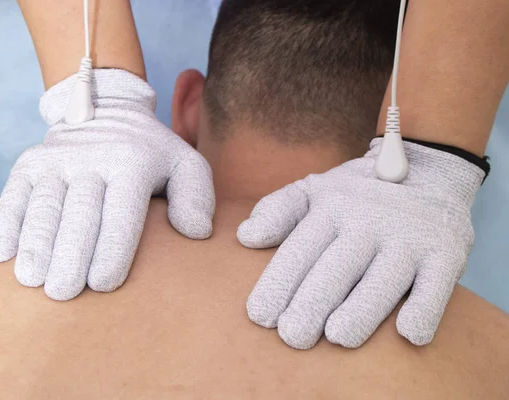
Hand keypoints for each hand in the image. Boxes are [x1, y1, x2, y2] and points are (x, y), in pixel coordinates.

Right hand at [0, 69, 214, 300]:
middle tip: (63, 293)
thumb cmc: (151, 153)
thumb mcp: (185, 164)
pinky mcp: (30, 162)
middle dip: (69, 254)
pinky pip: (14, 194)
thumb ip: (197, 196)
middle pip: (79, 213)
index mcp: (132, 163)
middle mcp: (92, 159)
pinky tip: (0, 254)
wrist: (107, 110)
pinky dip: (6, 222)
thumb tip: (196, 232)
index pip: (121, 212)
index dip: (111, 249)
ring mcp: (56, 159)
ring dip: (35, 243)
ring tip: (30, 279)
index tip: (102, 284)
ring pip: (43, 205)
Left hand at [238, 139, 483, 348]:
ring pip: (383, 280)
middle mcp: (369, 221)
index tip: (261, 316)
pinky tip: (409, 333)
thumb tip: (246, 236)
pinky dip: (425, 308)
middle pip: (336, 268)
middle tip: (293, 336)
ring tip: (337, 337)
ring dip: (361, 310)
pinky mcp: (446, 252)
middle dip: (312, 303)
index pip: (300, 250)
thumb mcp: (315, 190)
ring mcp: (409, 237)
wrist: (428, 169)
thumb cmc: (359, 192)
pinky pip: (437, 284)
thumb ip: (279, 211)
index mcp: (331, 208)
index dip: (279, 283)